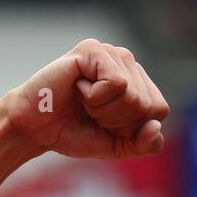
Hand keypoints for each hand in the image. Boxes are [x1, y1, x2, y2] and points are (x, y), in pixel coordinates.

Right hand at [0, 39, 169, 159]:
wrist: (36, 128)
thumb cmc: (75, 132)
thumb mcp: (118, 146)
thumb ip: (145, 144)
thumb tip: (155, 127)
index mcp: (139, 83)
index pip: (159, 110)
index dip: (132, 127)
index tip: (106, 123)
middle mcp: (128, 63)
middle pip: (147, 104)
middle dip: (117, 120)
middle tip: (91, 112)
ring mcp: (112, 53)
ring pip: (133, 95)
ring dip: (104, 110)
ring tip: (84, 101)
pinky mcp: (94, 49)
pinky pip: (117, 84)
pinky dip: (95, 98)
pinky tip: (78, 89)